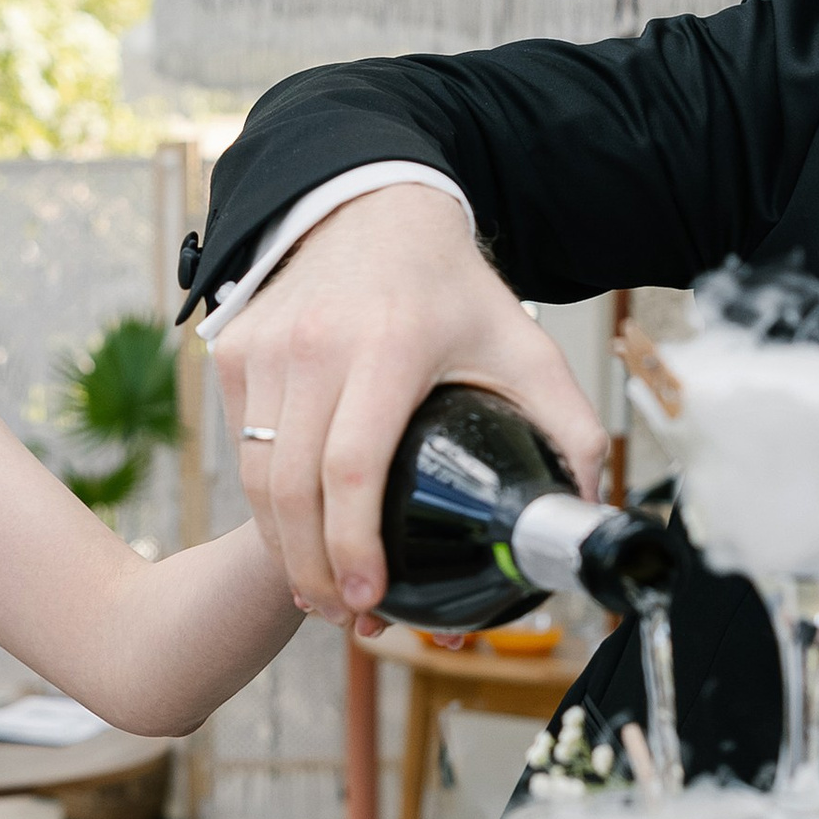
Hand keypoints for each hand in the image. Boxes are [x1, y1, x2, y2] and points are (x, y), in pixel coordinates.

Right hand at [210, 183, 607, 619]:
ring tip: (317, 589)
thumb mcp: (524, 346)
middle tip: (343, 612)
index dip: (353, 544)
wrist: (373, 207)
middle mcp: (315, 345)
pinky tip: (297, 528)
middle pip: (291, 487)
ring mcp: (265, 346)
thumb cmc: (448, 286)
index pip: (352, 467)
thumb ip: (569, 429)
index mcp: (389, 347)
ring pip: (254, 476)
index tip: (368, 594)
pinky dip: (264, 499)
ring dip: (282, 546)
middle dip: (311, 568)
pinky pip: (240, 444)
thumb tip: (584, 510)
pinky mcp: (235, 350)